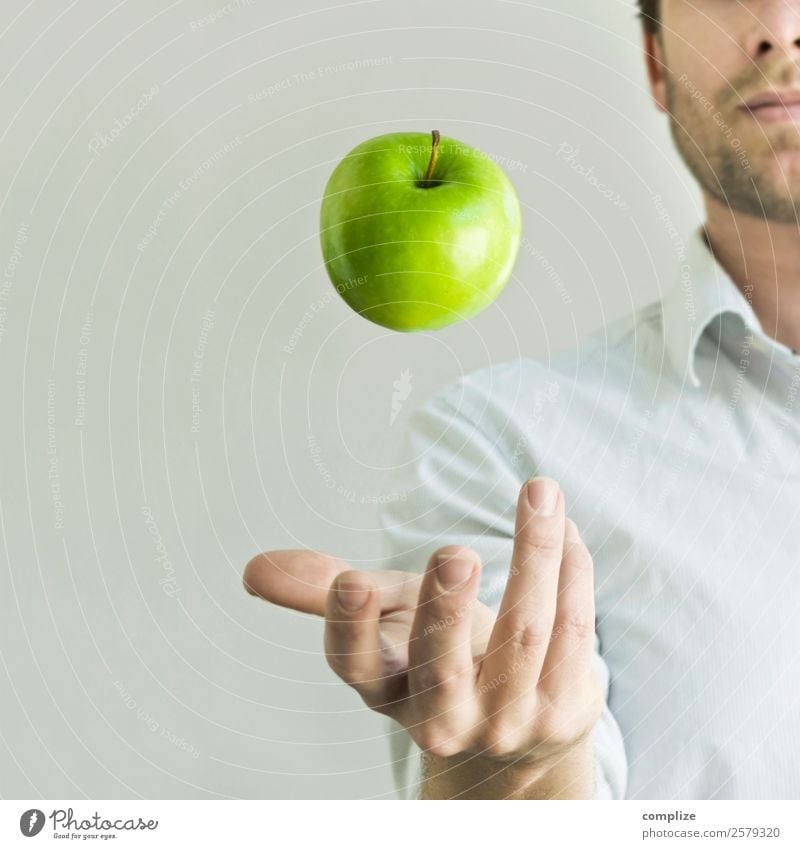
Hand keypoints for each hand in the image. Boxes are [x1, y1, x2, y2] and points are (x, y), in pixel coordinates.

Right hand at [243, 476, 601, 770]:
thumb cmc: (436, 658)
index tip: (350, 580)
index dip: (351, 625)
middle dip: (446, 609)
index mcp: (389, 690)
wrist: (513, 733)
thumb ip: (328, 593)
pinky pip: (575, 632)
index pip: (358, 666)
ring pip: (525, 634)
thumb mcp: (384, 624)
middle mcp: (445, 718)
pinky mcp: (564, 709)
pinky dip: (571, 570)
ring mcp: (509, 719)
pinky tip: (563, 525)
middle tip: (454, 554)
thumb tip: (254, 570)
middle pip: (444, 667)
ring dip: (533, 556)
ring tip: (538, 492)